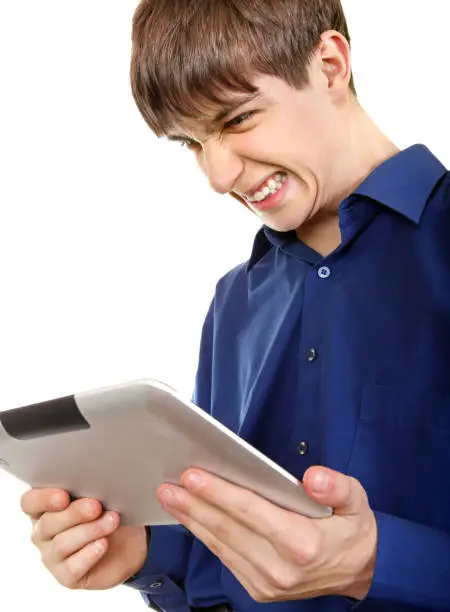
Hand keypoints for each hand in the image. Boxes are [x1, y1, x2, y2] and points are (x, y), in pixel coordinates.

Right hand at [21, 489, 147, 589]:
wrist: (126, 543)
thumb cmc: (106, 511)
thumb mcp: (98, 496)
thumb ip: (89, 489)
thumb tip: (96, 481)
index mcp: (44, 507)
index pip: (30, 502)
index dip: (43, 499)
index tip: (64, 496)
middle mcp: (43, 532)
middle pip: (49, 523)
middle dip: (75, 513)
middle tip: (96, 506)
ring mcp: (52, 556)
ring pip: (62, 544)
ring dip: (89, 530)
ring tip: (112, 520)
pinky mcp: (67, 576)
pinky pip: (73, 567)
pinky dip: (90, 553)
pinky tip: (103, 543)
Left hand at [157, 466, 376, 601]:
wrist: (360, 573)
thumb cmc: (353, 530)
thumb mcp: (357, 501)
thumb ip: (337, 487)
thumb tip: (312, 478)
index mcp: (303, 544)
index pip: (252, 513)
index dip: (220, 493)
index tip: (193, 475)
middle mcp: (280, 568)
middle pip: (228, 529)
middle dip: (195, 505)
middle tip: (167, 485)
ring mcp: (266, 583)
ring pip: (221, 545)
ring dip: (193, 520)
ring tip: (170, 497)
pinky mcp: (258, 588)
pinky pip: (225, 557)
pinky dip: (206, 535)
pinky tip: (192, 517)